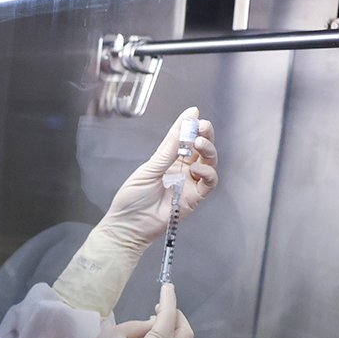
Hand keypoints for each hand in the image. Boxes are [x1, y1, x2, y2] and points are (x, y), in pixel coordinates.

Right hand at [54, 283, 193, 337]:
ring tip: (153, 323)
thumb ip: (139, 326)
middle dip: (177, 317)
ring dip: (172, 331)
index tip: (168, 287)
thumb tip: (153, 324)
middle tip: (161, 308)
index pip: (168, 317)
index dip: (169, 299)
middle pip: (185, 333)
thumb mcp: (115, 333)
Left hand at [98, 107, 218, 250]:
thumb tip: (181, 128)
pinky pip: (209, 183)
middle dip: (204, 134)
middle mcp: (181, 169)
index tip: (193, 112)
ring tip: (199, 143)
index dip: (188, 125)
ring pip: (209, 162)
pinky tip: (198, 168)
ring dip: (208, 150)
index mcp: (168, 160)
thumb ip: (167, 151)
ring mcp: (189, 183)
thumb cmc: (132, 199)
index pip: (181, 138)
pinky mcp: (194, 198)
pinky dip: (208, 173)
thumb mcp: (148, 170)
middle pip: (201, 148)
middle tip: (202, 127)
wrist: (129, 225)